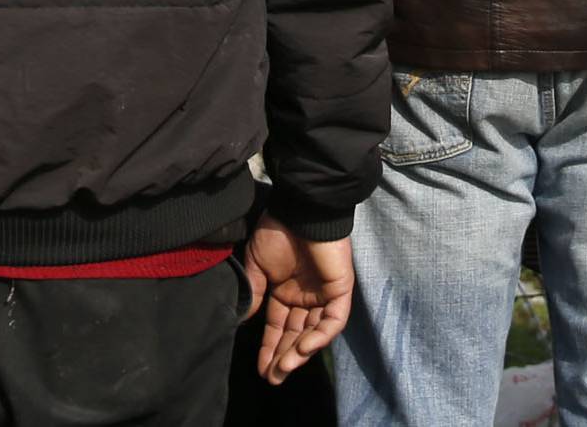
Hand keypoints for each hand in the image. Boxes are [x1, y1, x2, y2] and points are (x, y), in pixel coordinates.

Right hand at [246, 218, 352, 384]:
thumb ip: (255, 293)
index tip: (260, 369)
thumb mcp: (257, 265)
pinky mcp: (340, 287)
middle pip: (296, 333)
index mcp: (286, 289)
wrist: (301, 208)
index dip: (270, 347)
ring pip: (315, 331)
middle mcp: (306, 294)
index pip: (279, 326)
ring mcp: (324, 291)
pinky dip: (321, 336)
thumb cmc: (278, 231)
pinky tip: (303, 347)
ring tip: (283, 368)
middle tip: (272, 377)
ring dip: (300, 352)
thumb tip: (246, 320)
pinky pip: (334, 319)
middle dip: (284, 357)